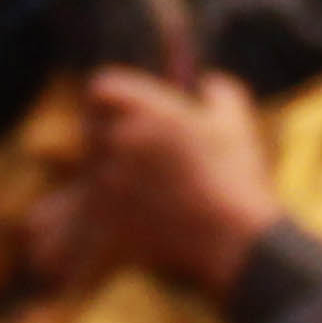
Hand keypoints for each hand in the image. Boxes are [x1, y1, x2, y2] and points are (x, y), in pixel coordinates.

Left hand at [78, 65, 279, 297]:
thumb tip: (206, 83)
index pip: (102, 89)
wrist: (234, 240)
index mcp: (150, 111)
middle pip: (90, 128)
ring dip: (105, 170)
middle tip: (127, 148)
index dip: (107, 98)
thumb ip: (219, 91)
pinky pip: (83, 207)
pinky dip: (93, 208)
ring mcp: (110, 181)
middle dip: (104, 135)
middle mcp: (123, 141)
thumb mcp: (235, 123)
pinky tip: (117, 212)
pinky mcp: (106, 218)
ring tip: (133, 183)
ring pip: (90, 167)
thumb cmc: (238, 178)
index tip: (119, 110)